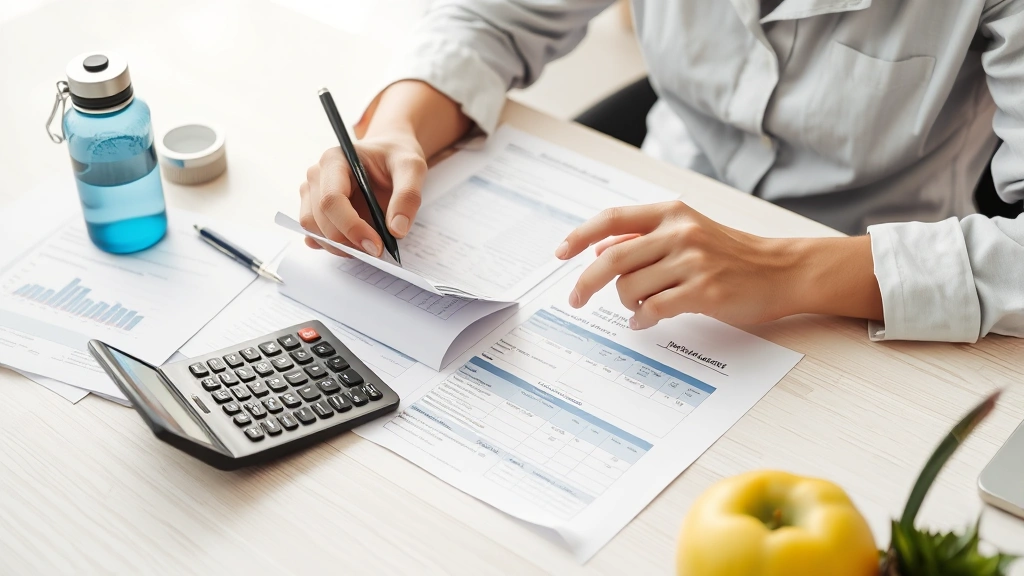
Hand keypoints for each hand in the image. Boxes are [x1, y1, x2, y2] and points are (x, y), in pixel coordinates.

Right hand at [299, 131, 426, 256]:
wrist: (388, 155)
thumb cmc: (395, 156)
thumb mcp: (412, 167)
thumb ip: (408, 196)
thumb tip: (396, 230)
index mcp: (335, 160)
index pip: (332, 200)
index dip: (352, 227)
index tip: (376, 246)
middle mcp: (317, 175)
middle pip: (320, 218)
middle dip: (348, 241)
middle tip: (377, 250)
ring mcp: (312, 192)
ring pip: (312, 229)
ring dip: (339, 246)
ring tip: (368, 246)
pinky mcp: (314, 209)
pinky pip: (314, 233)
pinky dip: (332, 245)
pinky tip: (354, 244)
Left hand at [555, 201, 882, 328]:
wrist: (782, 270)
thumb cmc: (731, 254)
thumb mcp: (688, 233)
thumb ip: (645, 239)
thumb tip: (598, 250)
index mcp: (671, 213)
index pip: (612, 219)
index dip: (579, 236)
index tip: (560, 254)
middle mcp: (680, 232)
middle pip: (612, 260)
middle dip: (586, 283)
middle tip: (575, 299)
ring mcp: (693, 262)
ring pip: (631, 287)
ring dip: (625, 302)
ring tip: (639, 305)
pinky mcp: (704, 291)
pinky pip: (653, 309)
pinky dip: (641, 318)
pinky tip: (645, 320)